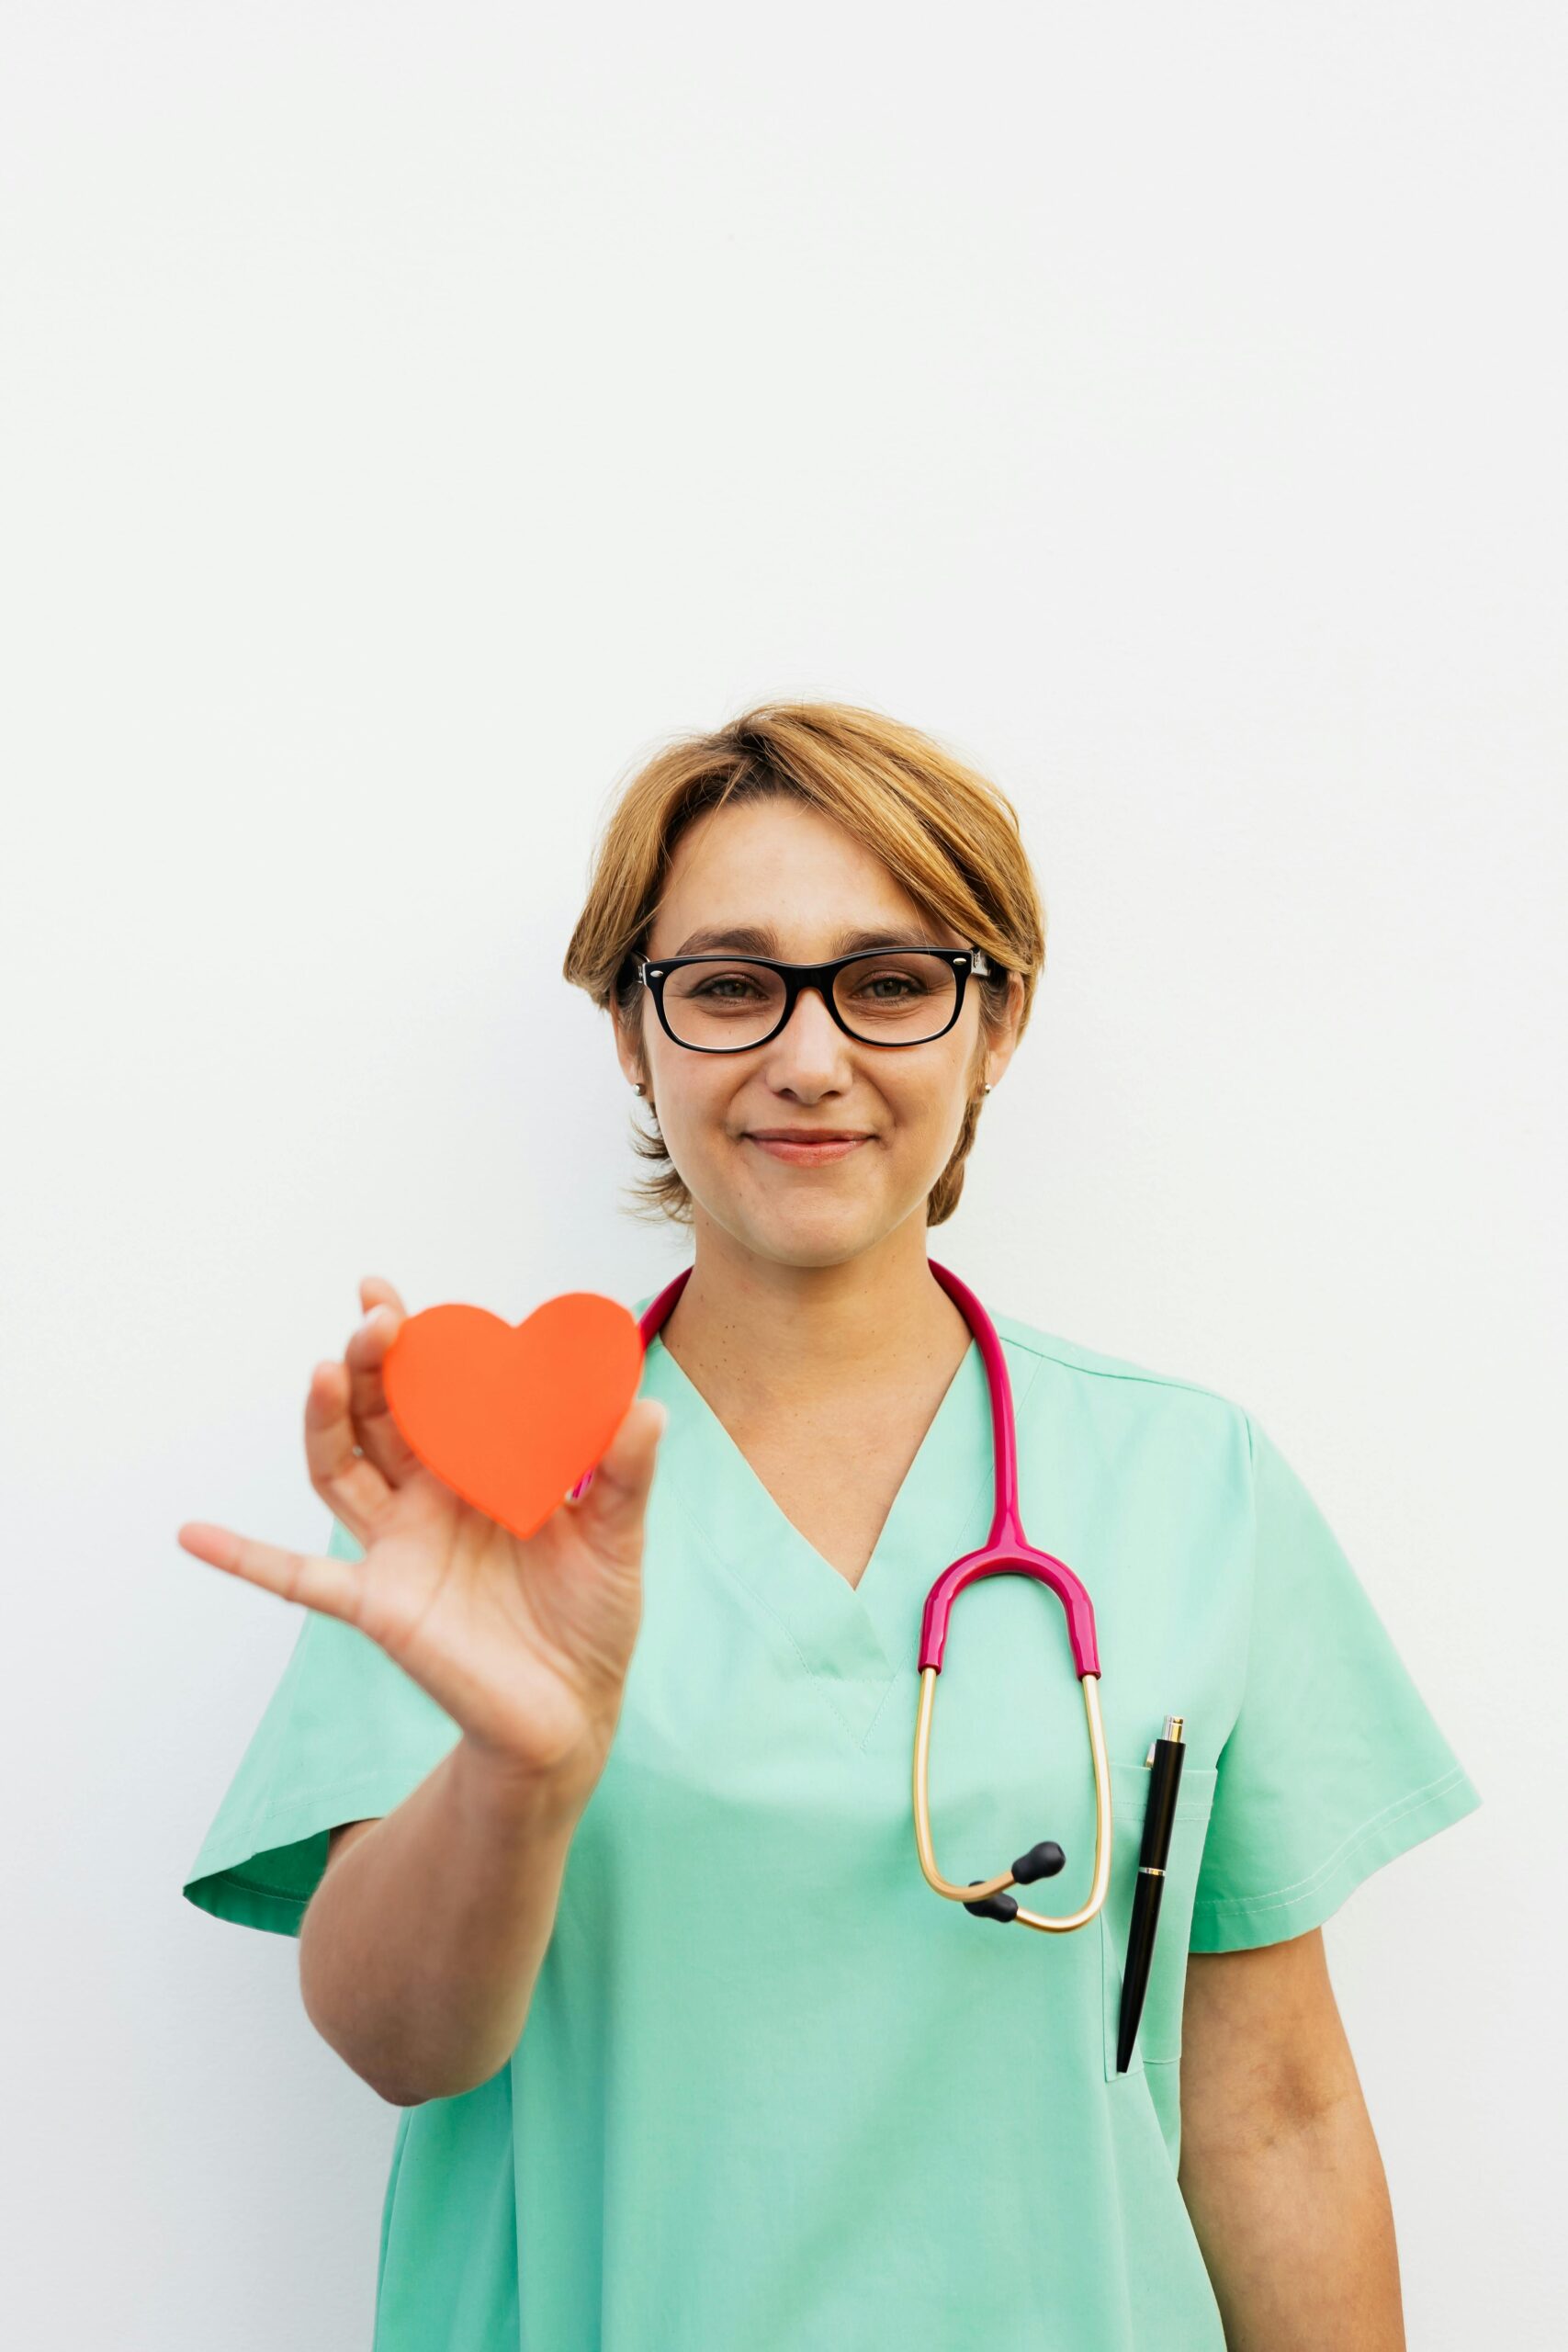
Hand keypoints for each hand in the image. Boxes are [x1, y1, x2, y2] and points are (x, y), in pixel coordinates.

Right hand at [177, 1275, 667, 1799]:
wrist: (571, 1715)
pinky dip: (243, 1556)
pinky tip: (191, 1533)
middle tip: (375, 1318)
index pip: (434, 1391)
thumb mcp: (618, 1537)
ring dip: (325, 1422)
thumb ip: (624, 1474)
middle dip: (371, 1363)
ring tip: (326, 1369)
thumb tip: (645, 1405)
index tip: (386, 1294)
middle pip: (381, 1416)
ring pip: (342, 1472)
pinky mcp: (380, 1605)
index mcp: (480, 1467)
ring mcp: (397, 1549)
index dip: (410, 1343)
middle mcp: (429, 1498)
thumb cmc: (590, 1618)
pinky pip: (299, 1578)